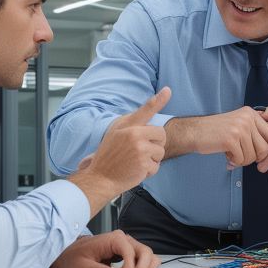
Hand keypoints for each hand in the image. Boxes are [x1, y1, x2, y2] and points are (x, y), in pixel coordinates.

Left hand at [49, 230, 160, 267]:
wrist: (73, 254)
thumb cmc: (76, 257)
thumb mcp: (82, 266)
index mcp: (112, 238)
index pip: (129, 250)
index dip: (130, 266)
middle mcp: (123, 239)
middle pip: (144, 251)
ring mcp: (128, 245)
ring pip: (148, 255)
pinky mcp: (130, 253)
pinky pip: (145, 259)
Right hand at [69, 87, 170, 215]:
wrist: (100, 178)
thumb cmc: (108, 156)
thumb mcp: (115, 133)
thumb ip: (130, 125)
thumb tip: (147, 119)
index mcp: (127, 125)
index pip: (145, 110)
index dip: (158, 100)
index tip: (168, 90)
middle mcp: (134, 134)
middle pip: (161, 134)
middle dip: (155, 144)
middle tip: (139, 151)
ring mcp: (140, 149)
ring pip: (160, 152)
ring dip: (152, 159)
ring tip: (136, 161)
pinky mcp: (144, 163)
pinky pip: (156, 166)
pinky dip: (149, 171)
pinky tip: (136, 170)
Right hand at [166, 107, 267, 166]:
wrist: (194, 131)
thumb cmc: (216, 131)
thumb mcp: (239, 123)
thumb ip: (255, 131)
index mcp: (251, 113)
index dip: (266, 149)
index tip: (256, 154)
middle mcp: (247, 118)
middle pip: (264, 148)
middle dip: (254, 157)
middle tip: (242, 157)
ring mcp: (239, 128)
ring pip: (253, 155)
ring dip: (243, 160)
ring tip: (232, 155)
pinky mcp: (231, 139)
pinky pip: (241, 159)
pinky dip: (234, 161)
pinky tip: (227, 156)